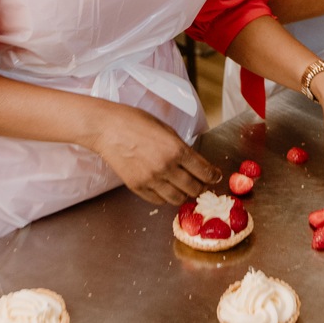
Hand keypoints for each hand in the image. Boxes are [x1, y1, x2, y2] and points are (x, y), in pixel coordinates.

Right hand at [90, 102, 222, 205]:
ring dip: (184, 194)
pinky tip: (167, 188)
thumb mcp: (166, 129)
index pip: (204, 171)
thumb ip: (181, 147)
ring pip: (177, 199)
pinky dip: (166, 197)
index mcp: (176, 150)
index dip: (213, 176)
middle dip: (201, 187)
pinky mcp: (137, 187)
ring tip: (186, 188)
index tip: (216, 177)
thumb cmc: (136, 122)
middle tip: (203, 184)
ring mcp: (151, 180)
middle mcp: (166, 168)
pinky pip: (158, 200)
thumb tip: (196, 162)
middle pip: (193, 188)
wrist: (108, 129)